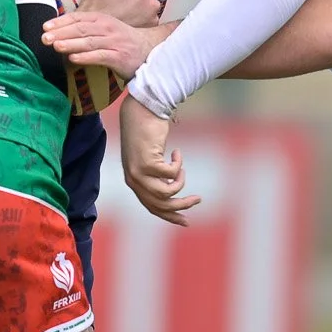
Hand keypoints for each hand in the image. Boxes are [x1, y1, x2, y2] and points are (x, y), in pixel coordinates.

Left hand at [43, 12, 164, 78]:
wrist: (149, 50)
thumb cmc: (123, 40)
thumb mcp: (106, 29)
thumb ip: (87, 29)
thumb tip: (60, 32)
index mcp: (102, 19)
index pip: (79, 18)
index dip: (61, 21)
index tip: (45, 26)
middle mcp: (107, 28)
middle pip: (81, 29)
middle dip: (61, 32)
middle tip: (44, 37)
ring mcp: (114, 42)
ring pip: (89, 42)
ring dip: (71, 43)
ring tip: (55, 46)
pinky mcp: (119, 57)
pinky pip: (100, 56)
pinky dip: (86, 57)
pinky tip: (74, 58)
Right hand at [76, 0, 160, 26]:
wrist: (93, 30)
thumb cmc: (97, 4)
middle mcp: (152, 2)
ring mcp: (151, 17)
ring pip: (146, 3)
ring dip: (137, 3)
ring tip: (120, 8)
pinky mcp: (148, 28)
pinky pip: (146, 16)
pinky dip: (138, 16)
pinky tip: (125, 17)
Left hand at [118, 94, 200, 225]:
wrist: (140, 111)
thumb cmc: (146, 131)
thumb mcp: (150, 158)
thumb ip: (155, 175)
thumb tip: (170, 191)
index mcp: (134, 181)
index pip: (152, 206)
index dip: (170, 215)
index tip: (185, 220)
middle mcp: (133, 180)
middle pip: (160, 204)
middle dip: (182, 205)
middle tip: (198, 199)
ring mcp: (138, 173)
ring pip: (167, 192)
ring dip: (180, 182)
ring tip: (182, 169)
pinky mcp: (146, 163)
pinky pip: (170, 173)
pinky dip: (178, 164)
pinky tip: (176, 153)